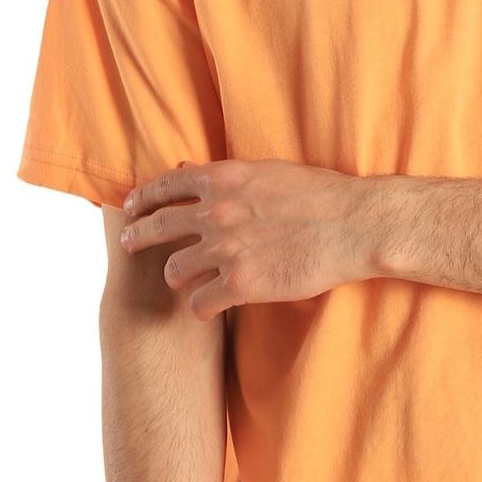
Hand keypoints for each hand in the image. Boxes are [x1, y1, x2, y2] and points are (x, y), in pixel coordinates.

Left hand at [119, 159, 386, 318]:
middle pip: (156, 227)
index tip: (132, 208)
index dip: (143, 198)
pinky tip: (210, 308)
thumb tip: (211, 179)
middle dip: (136, 237)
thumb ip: (237, 179)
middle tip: (127, 245)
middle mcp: (216, 212)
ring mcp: (226, 249)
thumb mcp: (273, 172)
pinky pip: (199, 303)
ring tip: (184, 282)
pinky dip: (201, 307)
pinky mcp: (241, 284)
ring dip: (177, 277)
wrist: (354, 225)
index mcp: (225, 179)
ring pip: (174, 270)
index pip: (165, 186)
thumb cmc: (325, 196)